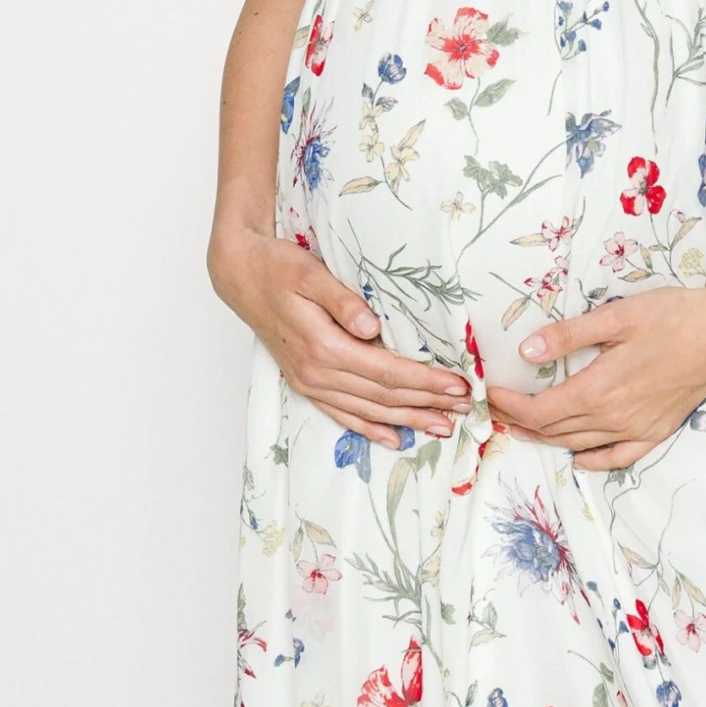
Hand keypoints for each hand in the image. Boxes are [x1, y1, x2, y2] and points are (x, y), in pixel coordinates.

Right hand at [208, 225, 470, 447]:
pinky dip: (370, 429)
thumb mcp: (309, 272)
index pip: (386, 371)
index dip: (425, 381)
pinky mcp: (305, 383)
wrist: (240, 277)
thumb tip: (371, 326)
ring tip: (443, 427)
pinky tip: (394, 438)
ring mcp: (309, 382)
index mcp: (323, 346)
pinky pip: (341, 414)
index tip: (457, 384)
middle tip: (465, 406)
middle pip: (383, 395)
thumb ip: (341, 299)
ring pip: (367, 411)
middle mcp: (317, 372)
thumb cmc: (277, 268)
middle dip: (427, 403)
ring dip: (407, 420)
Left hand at [485, 282, 705, 471]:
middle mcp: (613, 418)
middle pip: (555, 430)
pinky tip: (580, 458)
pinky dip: (593, 461)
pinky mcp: (656, 431)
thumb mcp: (615, 316)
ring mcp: (636, 429)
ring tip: (524, 428)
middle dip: (521, 421)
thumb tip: (526, 352)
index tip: (491, 394)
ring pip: (580, 444)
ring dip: (548, 440)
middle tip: (499, 409)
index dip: (511, 406)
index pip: (540, 410)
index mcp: (598, 390)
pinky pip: (618, 457)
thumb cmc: (670, 316)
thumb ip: (569, 336)